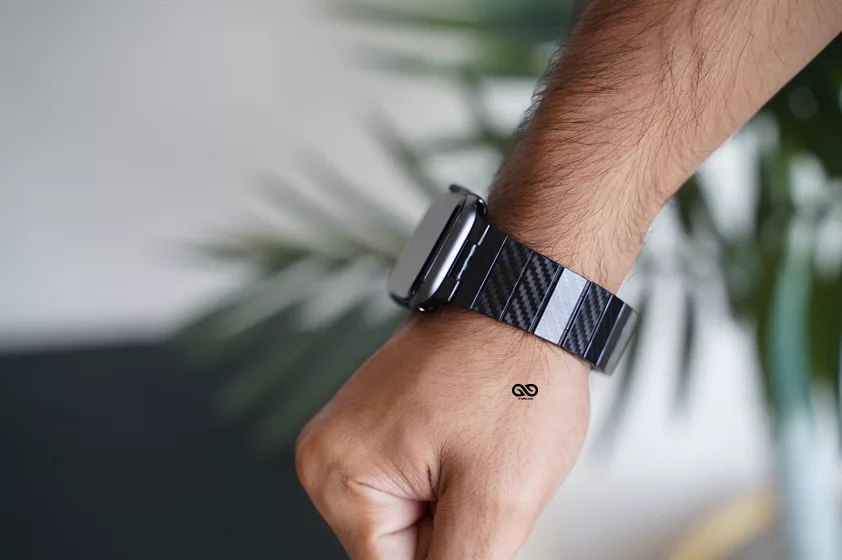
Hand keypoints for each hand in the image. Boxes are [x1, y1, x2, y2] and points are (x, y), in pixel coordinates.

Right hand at [296, 307, 590, 558]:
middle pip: (393, 549)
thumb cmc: (514, 378)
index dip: (453, 559)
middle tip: (487, 480)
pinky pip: (406, 486)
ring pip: (404, 521)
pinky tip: (471, 447)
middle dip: (451, 533)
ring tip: (481, 455)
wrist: (526, 304)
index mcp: (337, 473)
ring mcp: (348, 433)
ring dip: (451, 508)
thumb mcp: (497, 500)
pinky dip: (446, 485)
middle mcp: (326, 452)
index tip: (478, 517)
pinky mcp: (374, 423)